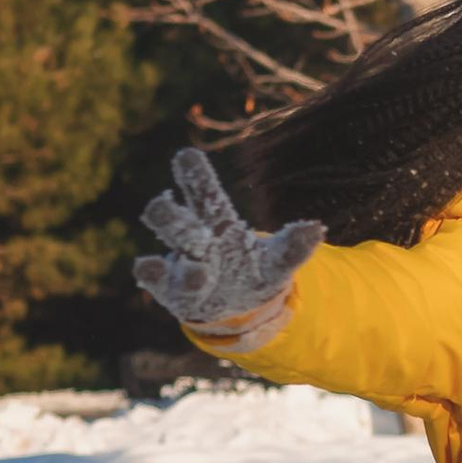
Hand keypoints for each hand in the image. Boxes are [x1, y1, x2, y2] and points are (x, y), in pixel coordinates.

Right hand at [135, 147, 323, 340]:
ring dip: (173, 247)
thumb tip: (316, 229)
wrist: (233, 306)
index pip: (206, 196)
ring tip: (187, 254)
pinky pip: (157, 279)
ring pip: (171, 249)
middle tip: (165, 207)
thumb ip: (293, 247)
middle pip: (181, 221)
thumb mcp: (275, 262)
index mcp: (217, 224)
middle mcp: (194, 240)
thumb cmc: (250, 272)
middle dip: (173, 215)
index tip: (185, 156)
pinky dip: (152, 273)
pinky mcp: (172, 292)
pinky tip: (145, 265)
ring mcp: (181, 265)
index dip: (196, 178)